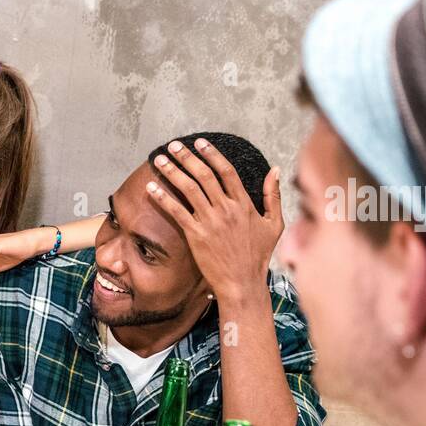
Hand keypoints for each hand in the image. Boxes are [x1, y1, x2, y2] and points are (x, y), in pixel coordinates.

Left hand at [147, 137, 282, 305]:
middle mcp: (226, 209)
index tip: (200, 143)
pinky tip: (151, 187)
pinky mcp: (196, 235)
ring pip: (189, 189)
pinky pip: (176, 211)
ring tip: (160, 158)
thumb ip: (272, 195)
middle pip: (204, 175)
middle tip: (174, 144)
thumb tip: (275, 170)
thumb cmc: (258, 256)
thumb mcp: (274, 224)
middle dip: (187, 157)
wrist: (242, 283)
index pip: (226, 171)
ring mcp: (210, 221)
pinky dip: (163, 198)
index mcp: (244, 204)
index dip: (212, 154)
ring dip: (172, 171)